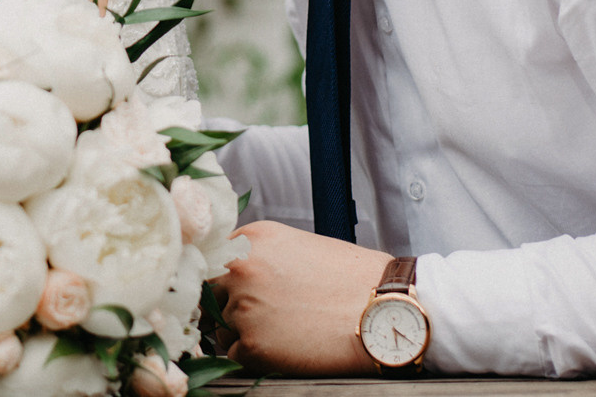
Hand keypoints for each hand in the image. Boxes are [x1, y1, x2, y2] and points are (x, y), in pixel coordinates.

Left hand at [212, 221, 391, 374]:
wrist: (383, 310)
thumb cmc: (351, 279)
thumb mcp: (299, 246)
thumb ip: (260, 255)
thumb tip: (232, 274)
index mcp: (253, 239)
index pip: (214, 259)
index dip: (226, 279)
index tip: (238, 292)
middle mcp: (241, 268)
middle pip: (212, 293)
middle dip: (229, 305)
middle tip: (267, 315)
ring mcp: (243, 307)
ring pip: (222, 326)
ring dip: (243, 332)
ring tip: (285, 329)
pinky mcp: (253, 344)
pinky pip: (235, 354)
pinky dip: (254, 356)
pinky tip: (286, 346)